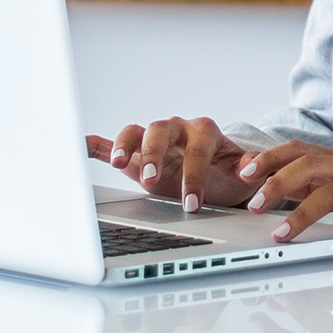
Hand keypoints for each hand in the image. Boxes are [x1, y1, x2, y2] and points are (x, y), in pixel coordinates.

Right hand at [86, 116, 253, 210]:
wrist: (219, 176)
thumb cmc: (229, 176)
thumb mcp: (243, 175)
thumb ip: (249, 170)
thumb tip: (251, 168)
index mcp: (204, 133)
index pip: (197, 148)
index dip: (194, 173)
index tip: (192, 202)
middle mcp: (178, 130)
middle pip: (161, 130)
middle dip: (155, 154)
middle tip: (151, 181)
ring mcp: (155, 141)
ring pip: (137, 131)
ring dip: (126, 145)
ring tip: (118, 163)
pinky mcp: (137, 153)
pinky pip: (112, 143)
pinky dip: (97, 145)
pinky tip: (81, 146)